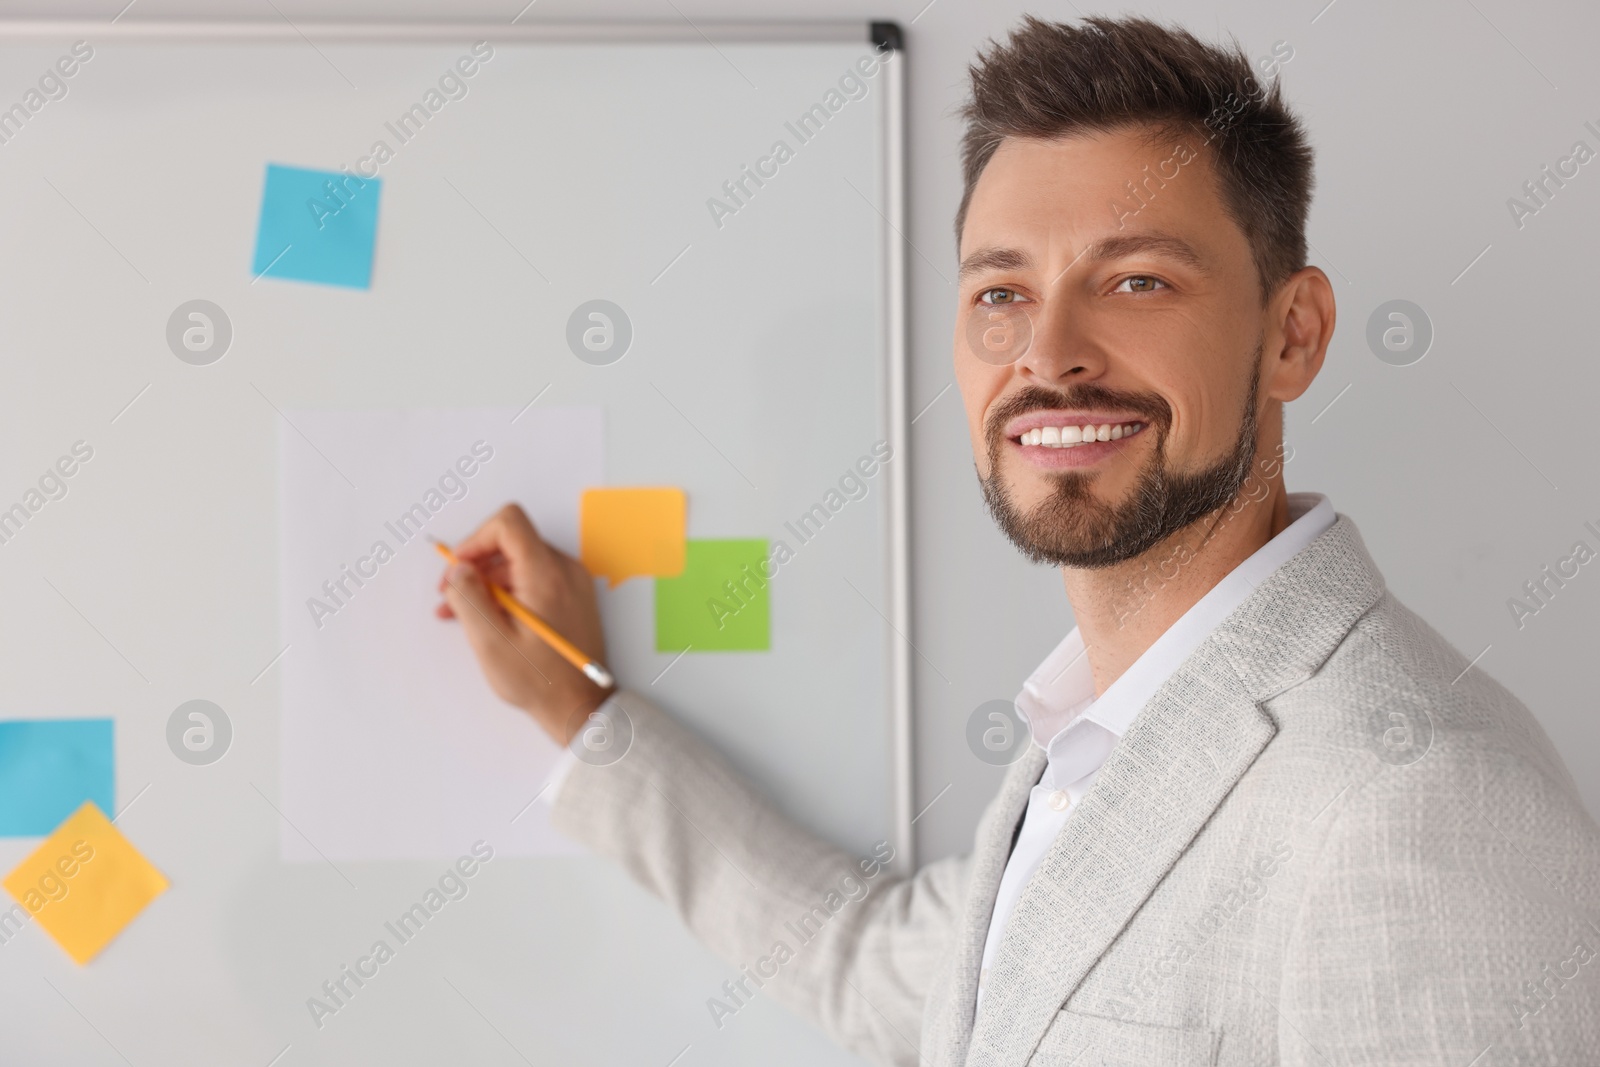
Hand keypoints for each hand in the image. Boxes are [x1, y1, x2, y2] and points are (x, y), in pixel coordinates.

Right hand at [435, 504, 608, 745]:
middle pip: (511, 543)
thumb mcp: (492, 642)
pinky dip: (508, 592)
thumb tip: (459, 569)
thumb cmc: (541, 681)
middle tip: (450, 596)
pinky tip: (488, 617)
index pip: (508, 523)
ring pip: (519, 562)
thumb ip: (469, 598)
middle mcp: (565, 570)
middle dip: (475, 565)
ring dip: (487, 582)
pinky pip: (533, 579)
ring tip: (462, 614)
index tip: (458, 568)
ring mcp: (572, 582)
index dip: (475, 539)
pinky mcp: (573, 596)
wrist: (582, 707)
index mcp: (547, 575)